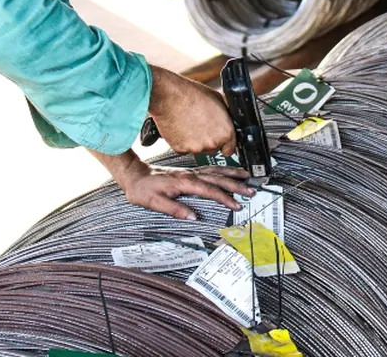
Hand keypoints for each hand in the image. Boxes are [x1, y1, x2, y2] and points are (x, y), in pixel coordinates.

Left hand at [119, 162, 253, 220]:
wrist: (135, 175)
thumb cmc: (143, 189)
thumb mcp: (154, 203)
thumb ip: (174, 209)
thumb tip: (192, 217)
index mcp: (184, 182)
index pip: (210, 190)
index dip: (224, 198)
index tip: (236, 204)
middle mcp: (190, 174)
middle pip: (218, 178)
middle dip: (236, 185)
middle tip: (251, 191)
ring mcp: (191, 171)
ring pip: (216, 170)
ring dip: (232, 174)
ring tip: (247, 177)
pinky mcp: (190, 171)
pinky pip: (211, 169)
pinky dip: (223, 169)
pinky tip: (229, 172)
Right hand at [148, 66, 236, 155]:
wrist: (170, 96)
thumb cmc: (192, 95)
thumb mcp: (218, 99)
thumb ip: (225, 115)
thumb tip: (227, 120)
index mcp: (226, 132)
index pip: (230, 149)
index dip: (224, 143)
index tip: (220, 140)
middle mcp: (212, 143)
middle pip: (213, 149)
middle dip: (209, 140)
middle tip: (201, 125)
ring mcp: (196, 148)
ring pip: (198, 149)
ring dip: (195, 141)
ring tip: (190, 123)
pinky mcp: (181, 149)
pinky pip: (184, 149)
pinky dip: (183, 141)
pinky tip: (182, 127)